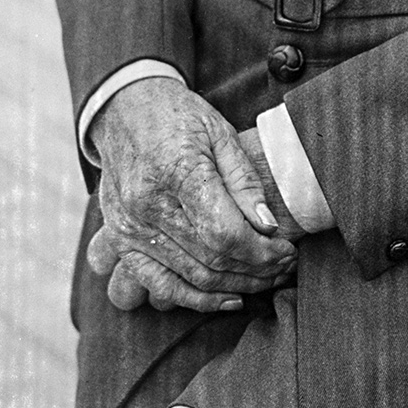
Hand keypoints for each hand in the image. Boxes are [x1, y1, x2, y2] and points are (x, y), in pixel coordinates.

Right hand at [88, 80, 296, 312]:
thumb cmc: (177, 116)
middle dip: (257, 270)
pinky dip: (196, 299)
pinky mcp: (121, 240)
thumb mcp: (220, 133)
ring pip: (192, 277)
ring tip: (266, 279)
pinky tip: (228, 298)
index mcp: (175, 171)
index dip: (262, 251)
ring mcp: (129, 227)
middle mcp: (146, 205)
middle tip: (285, 265)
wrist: (122, 109)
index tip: (287, 250)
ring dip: (236, 286)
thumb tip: (268, 226)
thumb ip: (245, 181)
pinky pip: (159, 284)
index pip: (225, 232)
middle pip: (212, 258)